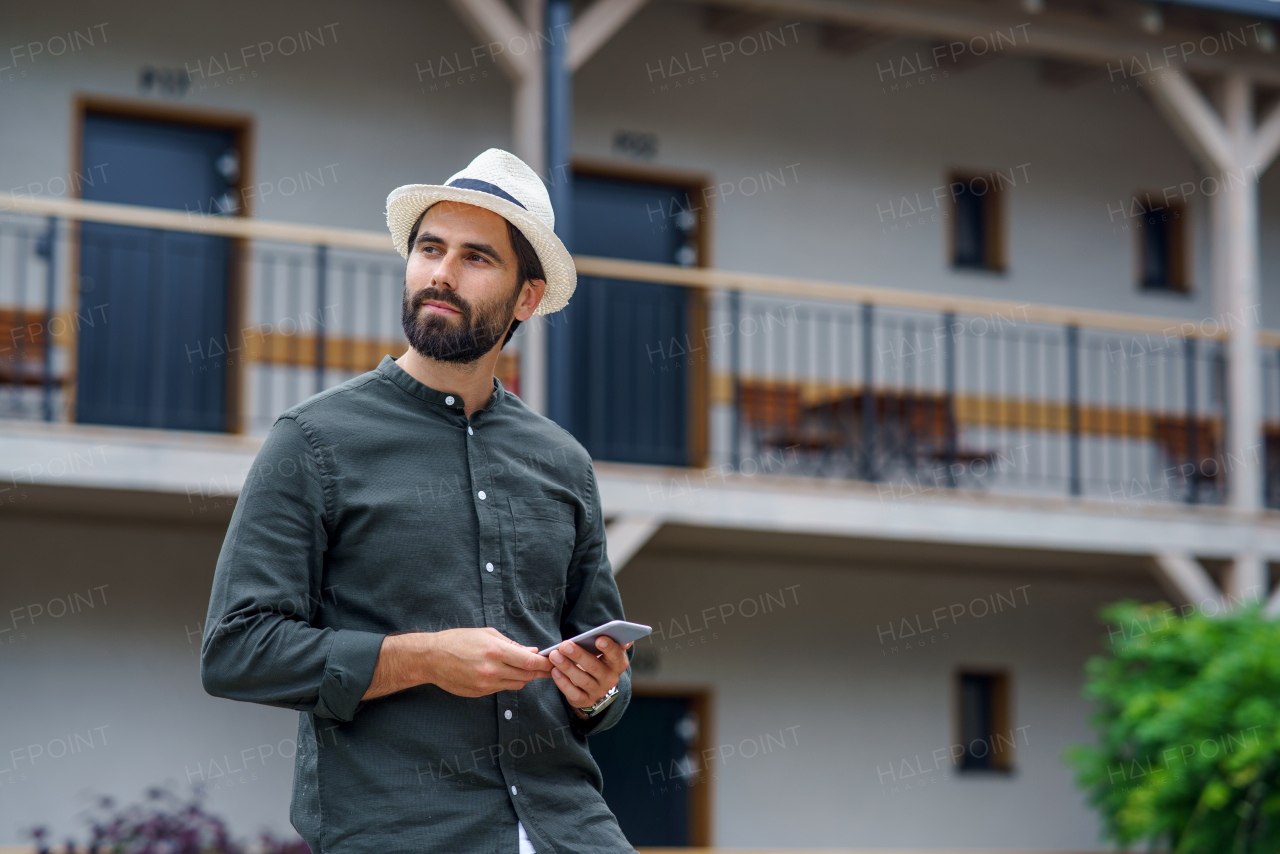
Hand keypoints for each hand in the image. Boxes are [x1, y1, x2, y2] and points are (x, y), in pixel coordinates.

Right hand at [422, 627, 552, 697]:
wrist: (432, 658)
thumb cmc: (459, 641)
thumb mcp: (487, 634)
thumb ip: (512, 644)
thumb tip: (531, 651)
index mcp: (496, 652)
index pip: (530, 662)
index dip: (545, 663)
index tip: (553, 661)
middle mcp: (492, 671)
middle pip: (526, 675)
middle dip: (540, 671)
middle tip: (549, 667)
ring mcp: (486, 685)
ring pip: (517, 684)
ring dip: (525, 677)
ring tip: (528, 668)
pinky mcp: (480, 693)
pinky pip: (502, 689)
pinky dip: (509, 681)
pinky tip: (507, 673)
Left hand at [547, 636, 632, 717]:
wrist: (594, 686)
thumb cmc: (598, 661)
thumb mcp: (607, 652)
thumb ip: (615, 643)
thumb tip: (628, 641)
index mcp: (618, 664)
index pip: (616, 656)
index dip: (609, 648)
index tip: (599, 639)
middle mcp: (610, 679)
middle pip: (595, 667)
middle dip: (579, 655)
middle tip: (565, 645)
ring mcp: (598, 692)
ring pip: (583, 680)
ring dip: (567, 667)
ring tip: (554, 655)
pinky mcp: (585, 701)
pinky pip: (574, 694)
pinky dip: (563, 683)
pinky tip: (555, 671)